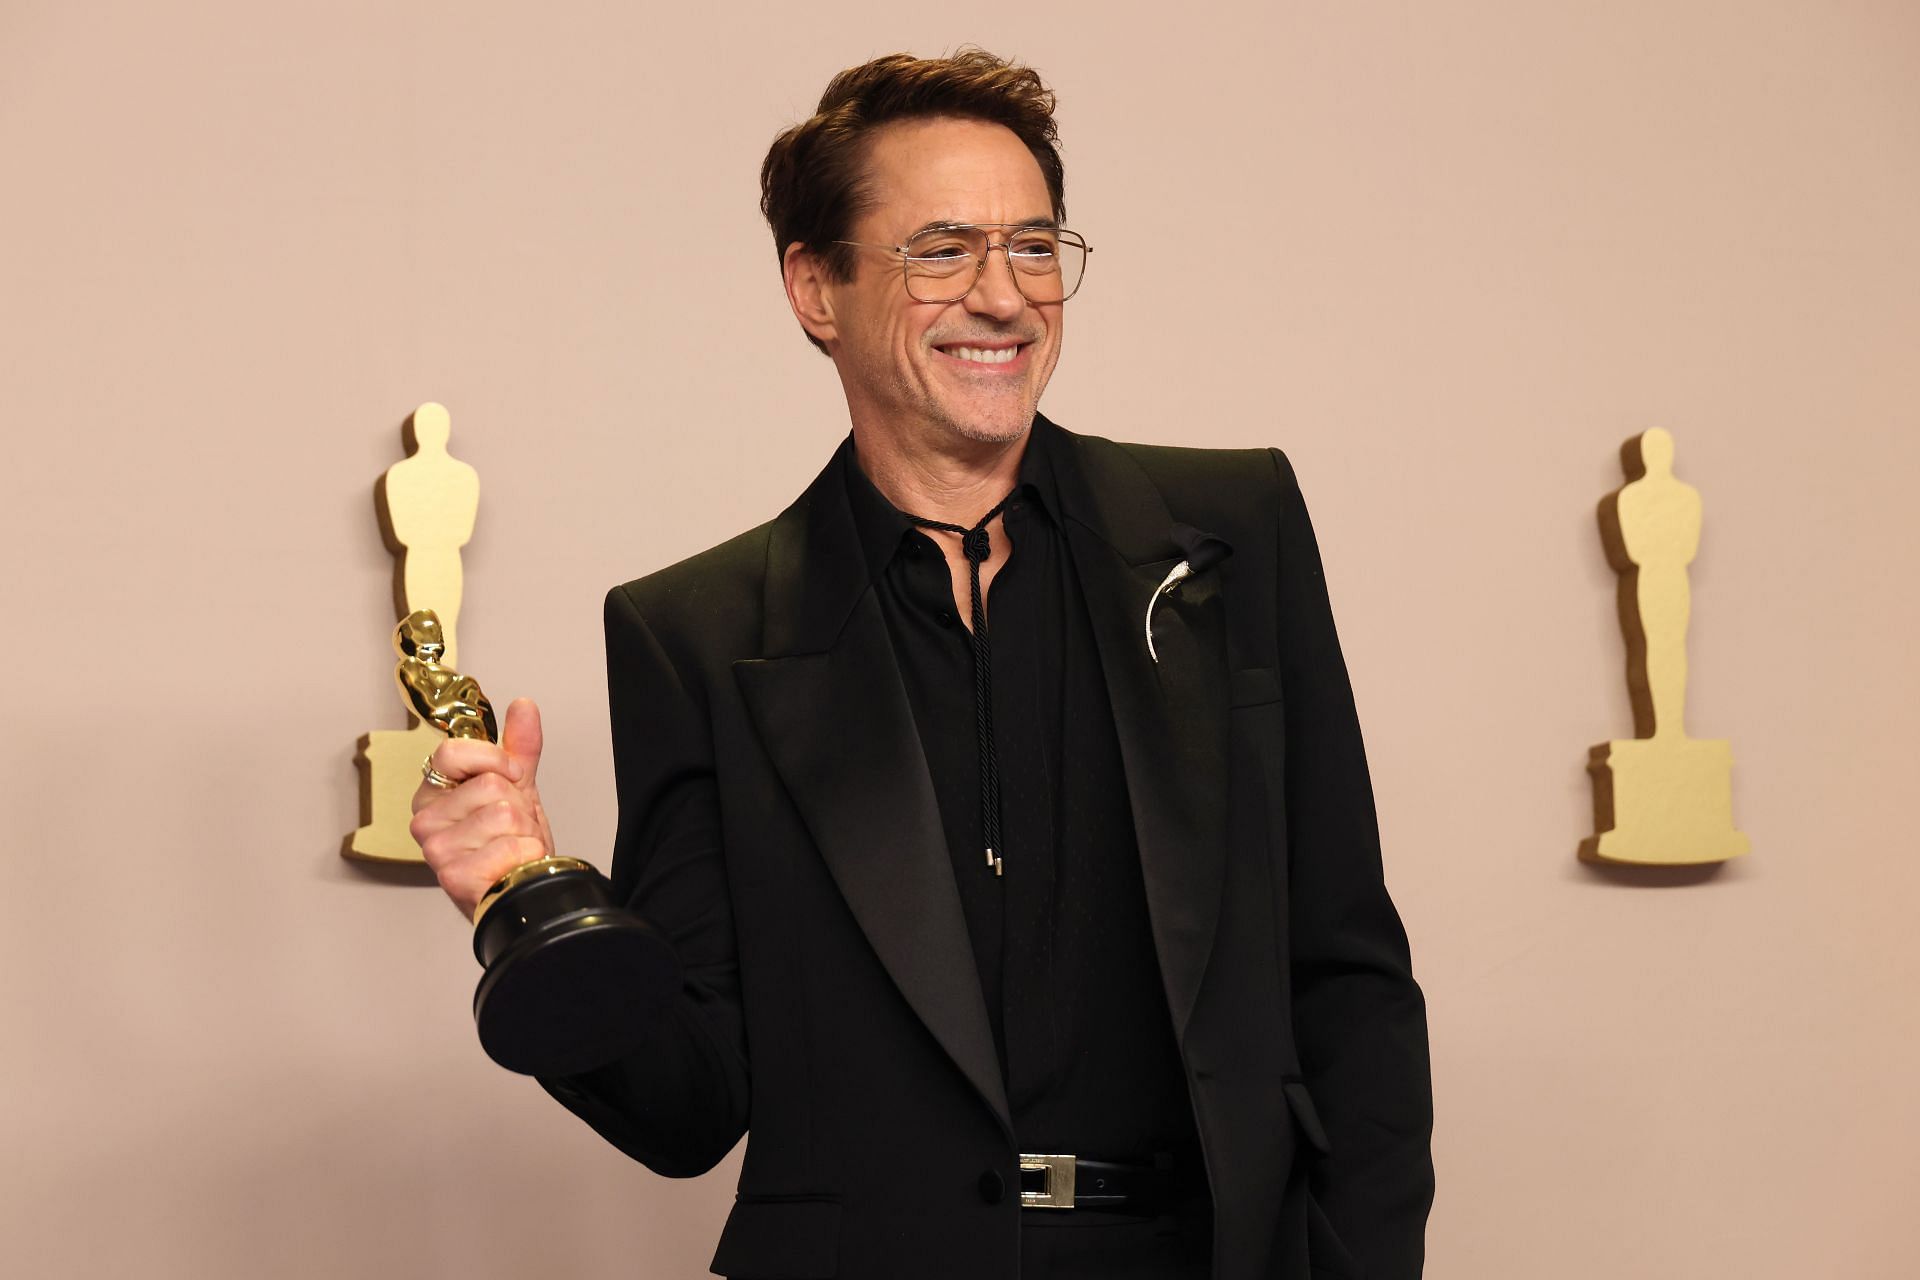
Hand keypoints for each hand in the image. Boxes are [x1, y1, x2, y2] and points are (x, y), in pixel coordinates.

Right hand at [410, 697, 556, 919]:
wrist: (517, 888)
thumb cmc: (507, 840)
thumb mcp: (516, 788)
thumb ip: (519, 746)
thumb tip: (523, 705)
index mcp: (433, 792)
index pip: (451, 752)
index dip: (493, 760)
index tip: (510, 775)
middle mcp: (426, 820)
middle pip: (489, 785)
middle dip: (517, 805)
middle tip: (512, 825)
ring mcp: (436, 851)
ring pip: (503, 815)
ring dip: (524, 832)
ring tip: (513, 846)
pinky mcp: (453, 878)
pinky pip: (508, 847)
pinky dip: (525, 855)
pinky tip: (513, 865)